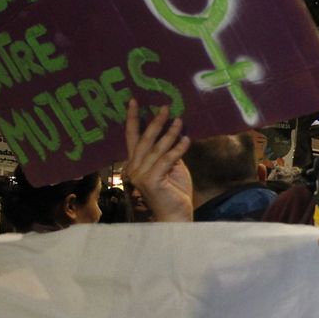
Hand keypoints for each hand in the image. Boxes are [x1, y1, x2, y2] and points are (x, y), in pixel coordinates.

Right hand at [122, 98, 192, 222]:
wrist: (176, 216)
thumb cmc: (174, 193)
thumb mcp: (172, 168)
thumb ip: (169, 153)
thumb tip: (175, 134)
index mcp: (136, 164)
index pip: (133, 138)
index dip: (133, 120)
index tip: (134, 101)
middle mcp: (133, 169)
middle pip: (143, 140)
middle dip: (154, 122)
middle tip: (165, 107)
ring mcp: (140, 176)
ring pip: (156, 149)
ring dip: (169, 133)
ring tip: (179, 120)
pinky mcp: (151, 181)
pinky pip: (166, 160)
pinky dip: (177, 149)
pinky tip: (186, 139)